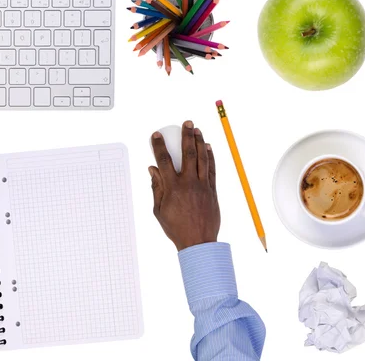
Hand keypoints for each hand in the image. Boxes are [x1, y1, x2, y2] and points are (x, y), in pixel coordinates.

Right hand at [149, 121, 220, 250]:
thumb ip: (156, 187)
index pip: (164, 161)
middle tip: (186, 123)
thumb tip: (152, 170)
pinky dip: (210, 157)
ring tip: (197, 130)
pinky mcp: (212, 190)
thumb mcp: (159, 209)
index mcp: (173, 188)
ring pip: (202, 159)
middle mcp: (188, 183)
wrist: (198, 241)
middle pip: (187, 154)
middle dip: (186, 136)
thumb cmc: (176, 228)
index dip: (159, 146)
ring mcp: (202, 186)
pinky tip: (208, 148)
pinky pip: (211, 169)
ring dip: (200, 142)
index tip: (156, 135)